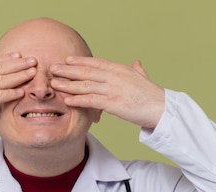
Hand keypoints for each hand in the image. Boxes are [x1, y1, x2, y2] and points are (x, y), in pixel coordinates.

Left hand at [50, 57, 165, 128]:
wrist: (161, 108)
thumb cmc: (153, 95)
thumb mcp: (144, 78)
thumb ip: (138, 70)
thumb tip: (137, 63)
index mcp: (120, 69)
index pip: (96, 62)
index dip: (80, 61)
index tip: (67, 60)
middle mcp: (114, 76)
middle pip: (86, 71)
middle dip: (67, 70)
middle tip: (53, 69)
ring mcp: (113, 89)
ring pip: (85, 85)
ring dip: (67, 85)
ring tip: (54, 84)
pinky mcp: (113, 103)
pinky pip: (91, 101)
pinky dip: (78, 100)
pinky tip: (67, 100)